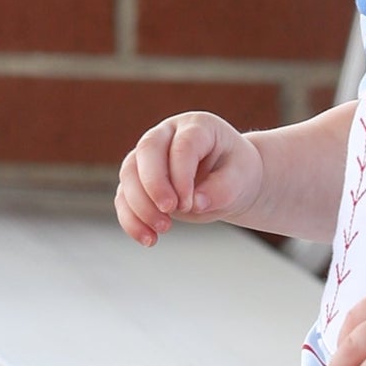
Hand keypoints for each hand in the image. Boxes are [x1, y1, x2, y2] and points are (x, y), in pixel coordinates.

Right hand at [116, 113, 264, 245]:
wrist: (230, 181)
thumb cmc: (236, 173)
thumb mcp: (241, 178)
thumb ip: (222, 189)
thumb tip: (195, 204)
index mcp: (197, 126)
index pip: (182, 145)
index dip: (181, 175)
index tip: (191, 204)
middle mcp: (168, 135)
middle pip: (147, 150)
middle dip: (154, 184)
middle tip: (169, 211)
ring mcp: (149, 156)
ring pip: (129, 173)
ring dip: (140, 205)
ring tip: (163, 229)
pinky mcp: (139, 180)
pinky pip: (124, 197)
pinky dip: (131, 220)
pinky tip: (148, 239)